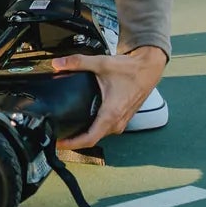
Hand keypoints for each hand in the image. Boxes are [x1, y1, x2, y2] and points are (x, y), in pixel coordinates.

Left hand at [50, 44, 167, 149]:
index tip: (58, 143)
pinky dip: (93, 129)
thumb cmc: (131, 70)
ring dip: (84, 135)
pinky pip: (105, 130)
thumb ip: (77, 62)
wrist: (149, 69)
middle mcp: (117, 122)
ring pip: (99, 135)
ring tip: (67, 130)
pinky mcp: (123, 119)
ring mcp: (121, 122)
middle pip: (92, 139)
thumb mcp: (101, 64)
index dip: (71, 144)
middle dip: (74, 140)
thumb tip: (58, 63)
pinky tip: (84, 122)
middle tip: (57, 135)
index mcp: (111, 114)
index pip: (89, 139)